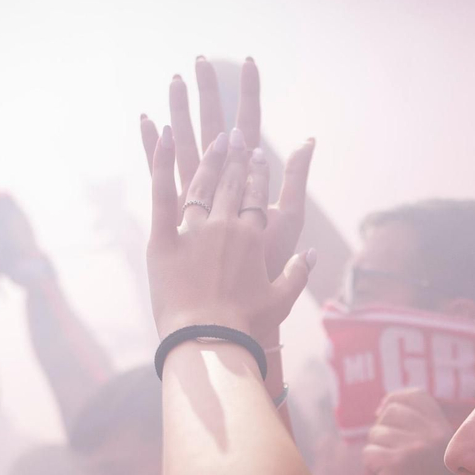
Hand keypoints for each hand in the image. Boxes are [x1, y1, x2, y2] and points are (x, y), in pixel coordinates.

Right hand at [141, 57, 314, 282]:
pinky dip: (156, 146)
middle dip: (209, 93)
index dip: (250, 94)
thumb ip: (296, 178)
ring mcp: (201, 192)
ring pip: (189, 141)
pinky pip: (164, 170)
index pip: (251, 124)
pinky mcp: (181, 208)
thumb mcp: (290, 217)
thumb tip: (309, 140)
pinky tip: (149, 121)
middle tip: (199, 60)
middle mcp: (224, 180)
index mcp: (249, 176)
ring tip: (173, 79)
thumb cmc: (270, 262)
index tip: (248, 62)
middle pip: (216, 126)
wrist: (243, 298)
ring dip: (181, 110)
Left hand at [146, 125, 312, 346]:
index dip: (258, 173)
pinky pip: (161, 195)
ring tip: (213, 139)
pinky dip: (161, 163)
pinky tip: (162, 135)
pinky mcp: (163, 239)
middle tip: (235, 134)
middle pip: (230, 182)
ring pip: (201, 184)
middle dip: (235, 155)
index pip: (256, 196)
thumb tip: (313, 254)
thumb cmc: (246, 325)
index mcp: (253, 238)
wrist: (208, 340)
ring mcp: (193, 230)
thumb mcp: (281, 299)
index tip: (258, 154)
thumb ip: (299, 273)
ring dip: (208, 158)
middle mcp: (225, 226)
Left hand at [362, 389, 459, 474]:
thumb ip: (417, 430)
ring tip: (394, 474)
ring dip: (377, 455)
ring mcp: (416, 446)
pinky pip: (370, 454)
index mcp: (442, 430)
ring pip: (376, 435)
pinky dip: (373, 469)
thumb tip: (382, 406)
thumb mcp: (431, 454)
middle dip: (382, 433)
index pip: (415, 396)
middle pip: (390, 413)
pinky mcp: (398, 462)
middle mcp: (432, 434)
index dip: (394, 400)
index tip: (381, 414)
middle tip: (392, 458)